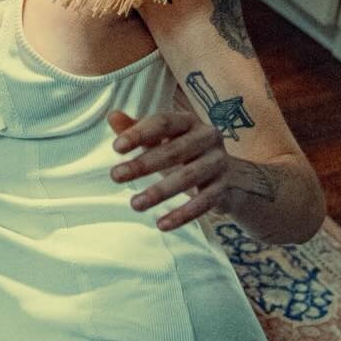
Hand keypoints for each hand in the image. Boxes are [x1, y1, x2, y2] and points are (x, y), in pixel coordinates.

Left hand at [106, 104, 227, 230]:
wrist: (228, 175)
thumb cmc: (185, 153)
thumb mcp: (162, 140)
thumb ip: (138, 129)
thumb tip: (112, 116)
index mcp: (189, 121)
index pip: (163, 122)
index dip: (140, 133)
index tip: (116, 148)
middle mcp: (207, 137)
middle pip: (174, 151)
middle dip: (143, 164)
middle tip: (115, 176)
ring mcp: (219, 162)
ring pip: (188, 177)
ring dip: (159, 192)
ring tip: (135, 204)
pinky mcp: (224, 187)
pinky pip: (204, 202)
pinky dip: (183, 215)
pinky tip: (161, 224)